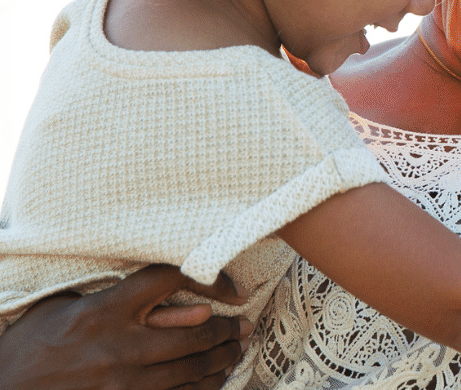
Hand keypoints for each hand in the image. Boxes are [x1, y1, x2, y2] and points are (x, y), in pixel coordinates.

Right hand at [0, 264, 249, 389]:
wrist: (4, 389)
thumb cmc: (30, 346)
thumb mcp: (62, 307)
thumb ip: (115, 298)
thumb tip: (177, 304)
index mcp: (103, 311)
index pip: (168, 278)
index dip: (207, 277)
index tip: (228, 287)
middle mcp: (119, 347)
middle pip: (196, 333)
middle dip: (227, 329)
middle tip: (241, 326)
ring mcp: (123, 384)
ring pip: (193, 371)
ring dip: (222, 359)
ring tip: (234, 350)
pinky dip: (202, 388)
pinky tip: (213, 380)